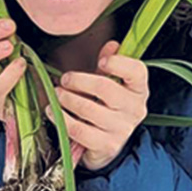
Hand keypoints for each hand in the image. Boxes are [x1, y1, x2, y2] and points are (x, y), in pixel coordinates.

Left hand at [46, 41, 148, 170]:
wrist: (106, 143)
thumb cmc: (106, 107)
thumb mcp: (110, 83)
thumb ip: (109, 64)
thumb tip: (111, 45)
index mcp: (139, 89)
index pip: (137, 71)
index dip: (118, 63)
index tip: (101, 62)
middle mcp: (135, 109)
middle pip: (105, 88)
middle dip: (79, 81)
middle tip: (64, 79)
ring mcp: (122, 129)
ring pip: (88, 109)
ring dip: (66, 98)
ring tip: (57, 94)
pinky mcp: (106, 145)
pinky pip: (78, 129)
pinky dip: (61, 118)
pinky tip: (52, 111)